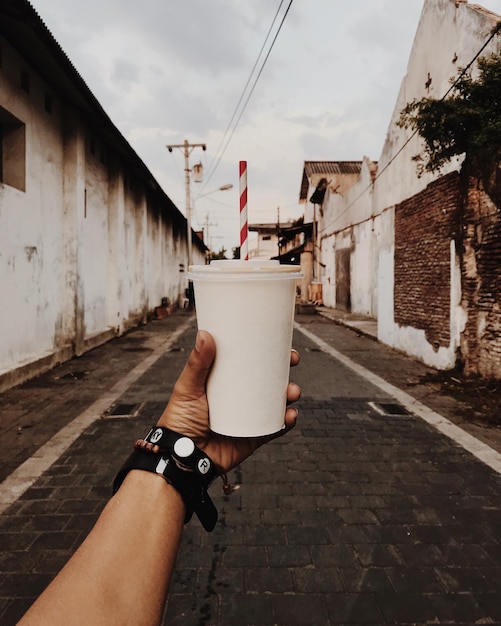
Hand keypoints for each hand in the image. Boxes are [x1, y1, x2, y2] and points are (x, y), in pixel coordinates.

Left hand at [158, 330, 300, 472]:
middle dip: (285, 370)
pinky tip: (291, 415)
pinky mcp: (254, 437)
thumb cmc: (179, 419)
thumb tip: (206, 334)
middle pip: (269, 380)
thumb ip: (197, 364)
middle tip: (293, 360)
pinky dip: (287, 421)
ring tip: (292, 391)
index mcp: (226, 382)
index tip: (280, 341)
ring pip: (277, 402)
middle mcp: (241, 398)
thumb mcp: (187, 388)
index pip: (250, 363)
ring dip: (291, 394)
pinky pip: (275, 428)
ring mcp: (249, 417)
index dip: (267, 352)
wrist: (182, 457)